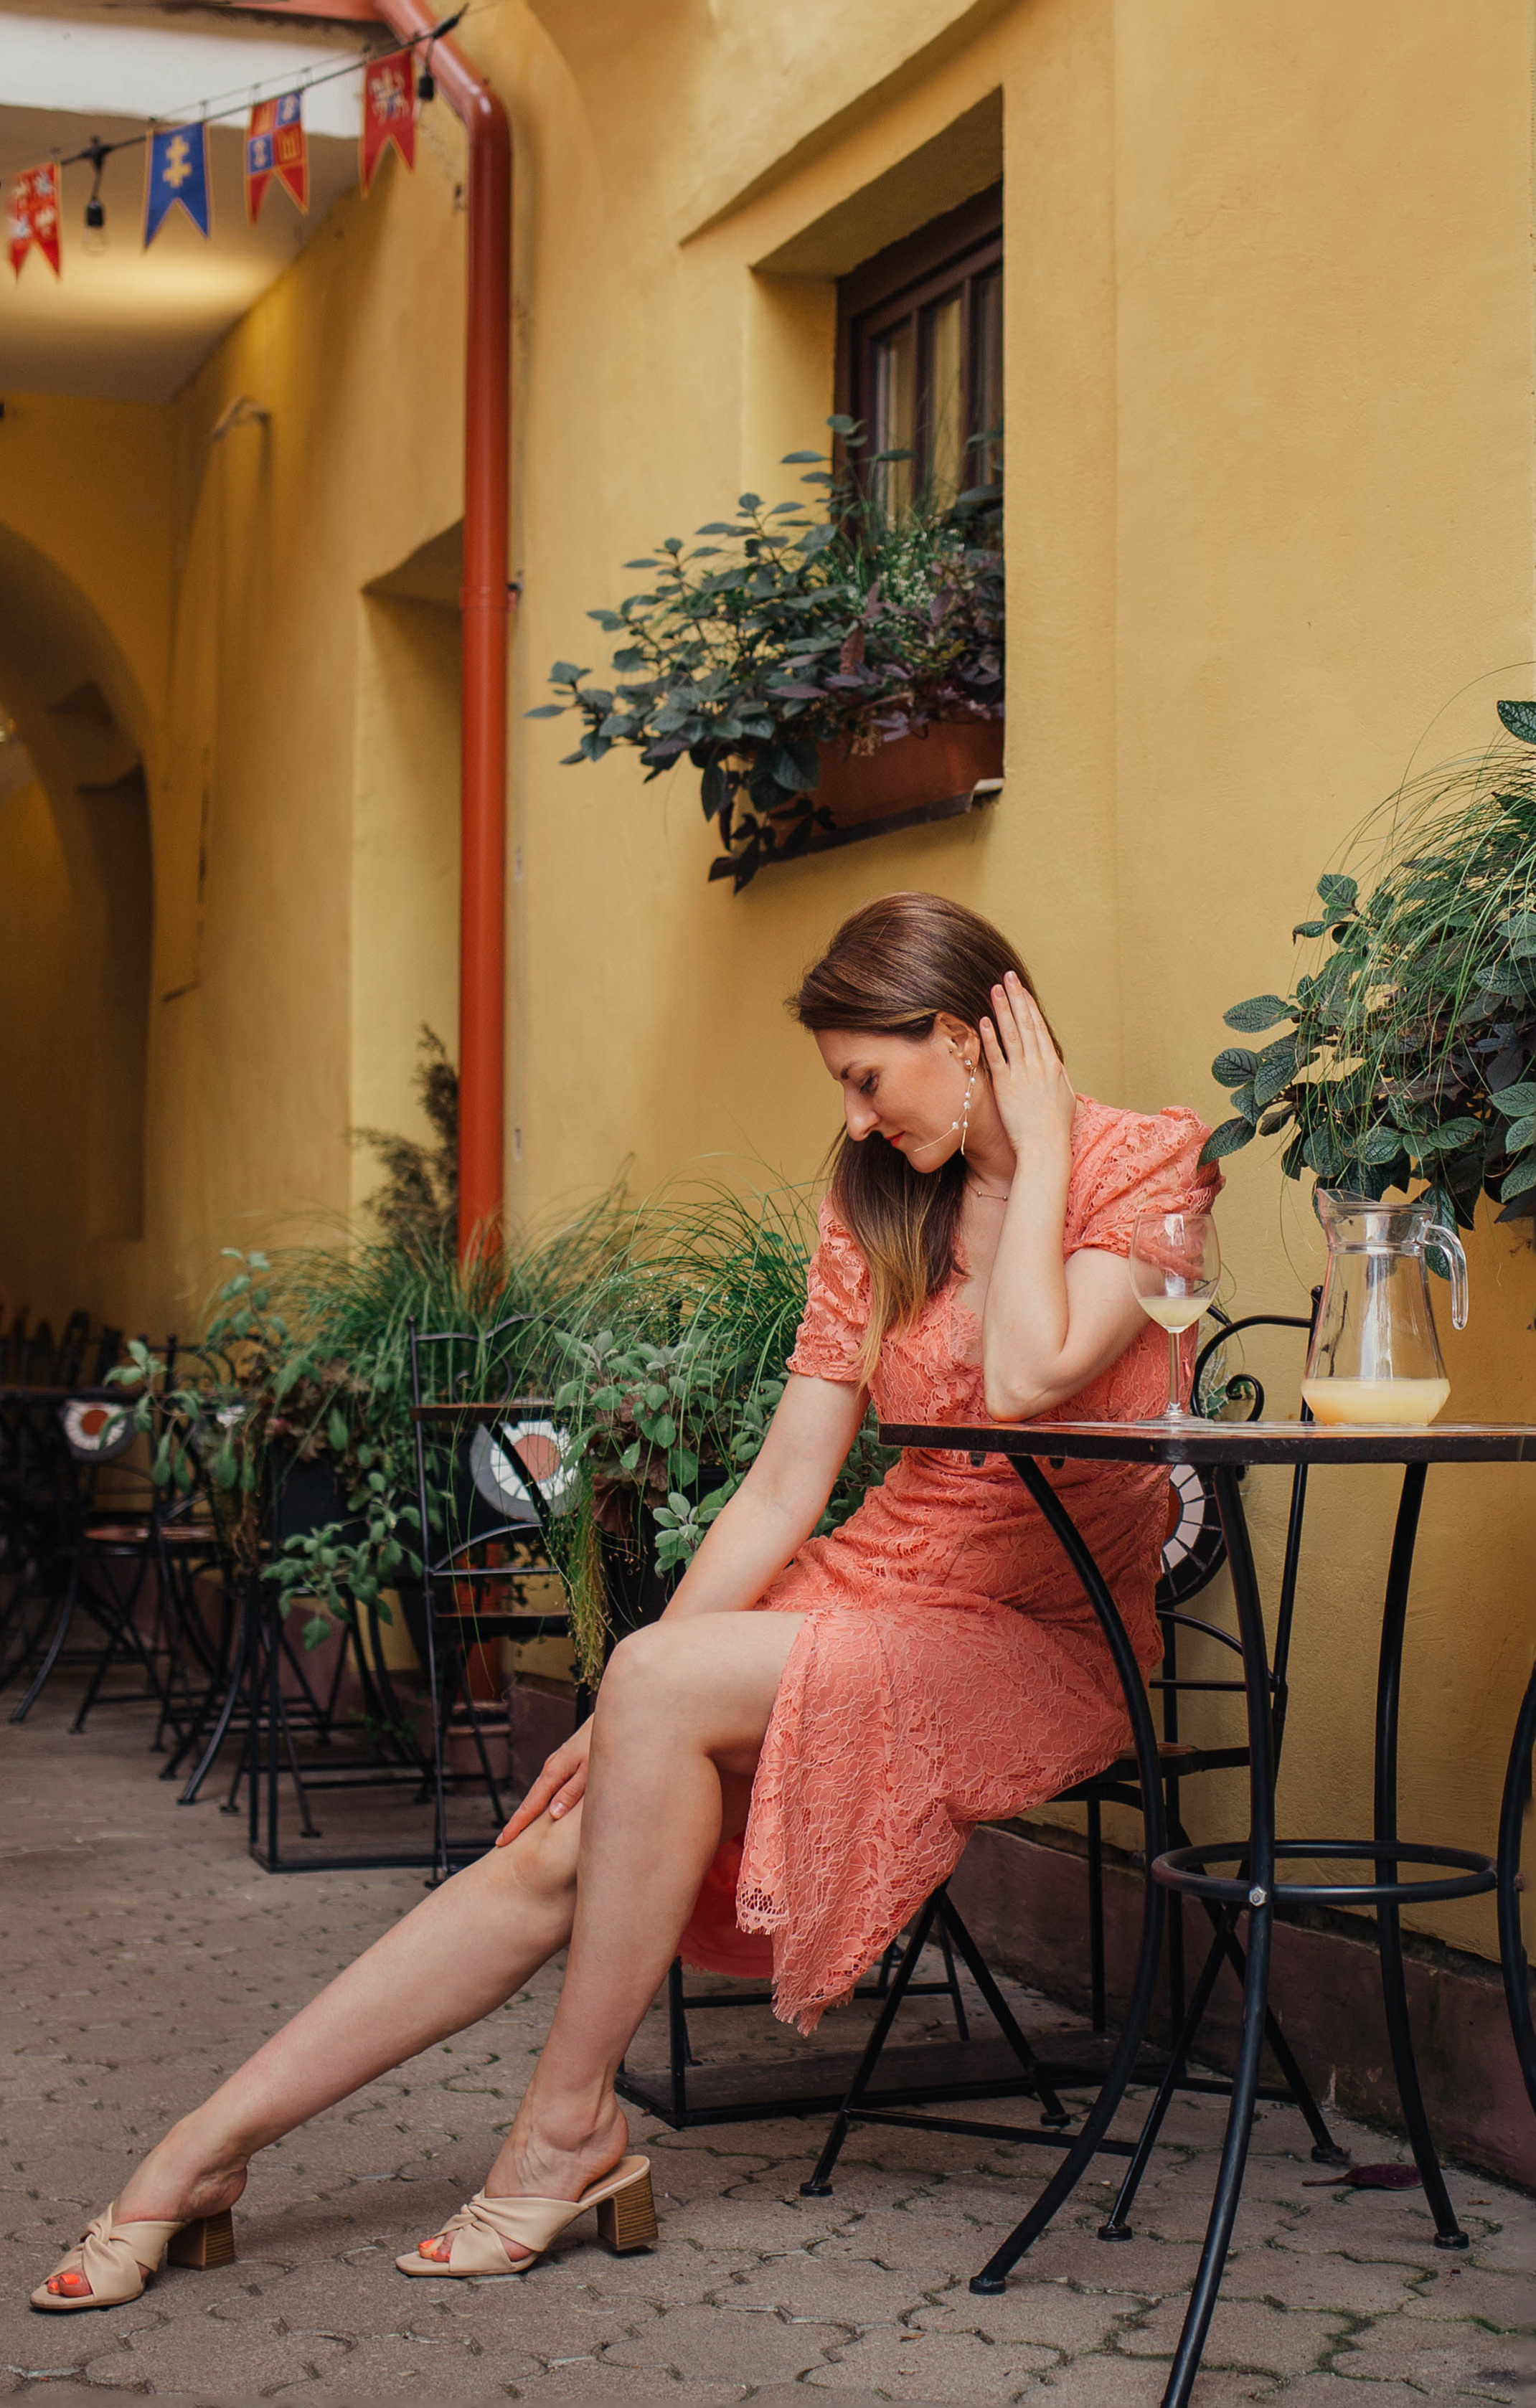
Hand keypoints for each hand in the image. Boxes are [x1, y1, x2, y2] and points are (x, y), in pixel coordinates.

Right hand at [494, 1716, 592, 1844]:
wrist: (608, 1720)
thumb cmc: (599, 1744)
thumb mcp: (588, 1771)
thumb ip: (571, 1793)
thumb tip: (553, 1815)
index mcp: (554, 1772)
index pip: (531, 1805)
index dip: (517, 1825)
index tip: (503, 1841)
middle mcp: (551, 1769)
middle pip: (530, 1800)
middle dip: (517, 1821)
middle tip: (503, 1842)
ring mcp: (556, 1765)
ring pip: (539, 1793)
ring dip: (528, 1812)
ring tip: (518, 1831)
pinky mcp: (564, 1763)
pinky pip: (548, 1787)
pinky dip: (540, 1801)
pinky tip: (542, 1809)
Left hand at [980, 972, 1076, 1162]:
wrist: (1045, 1146)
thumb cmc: (1056, 1126)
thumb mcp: (1065, 1096)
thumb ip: (1058, 1077)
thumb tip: (1055, 1065)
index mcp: (1053, 1064)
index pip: (1039, 1028)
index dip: (1029, 1007)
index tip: (1021, 990)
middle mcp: (1038, 1064)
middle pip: (1026, 1024)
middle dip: (1016, 998)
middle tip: (1008, 977)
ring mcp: (1021, 1073)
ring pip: (1011, 1035)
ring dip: (1003, 1010)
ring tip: (995, 989)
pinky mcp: (1005, 1086)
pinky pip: (996, 1057)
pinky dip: (990, 1038)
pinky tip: (984, 1021)